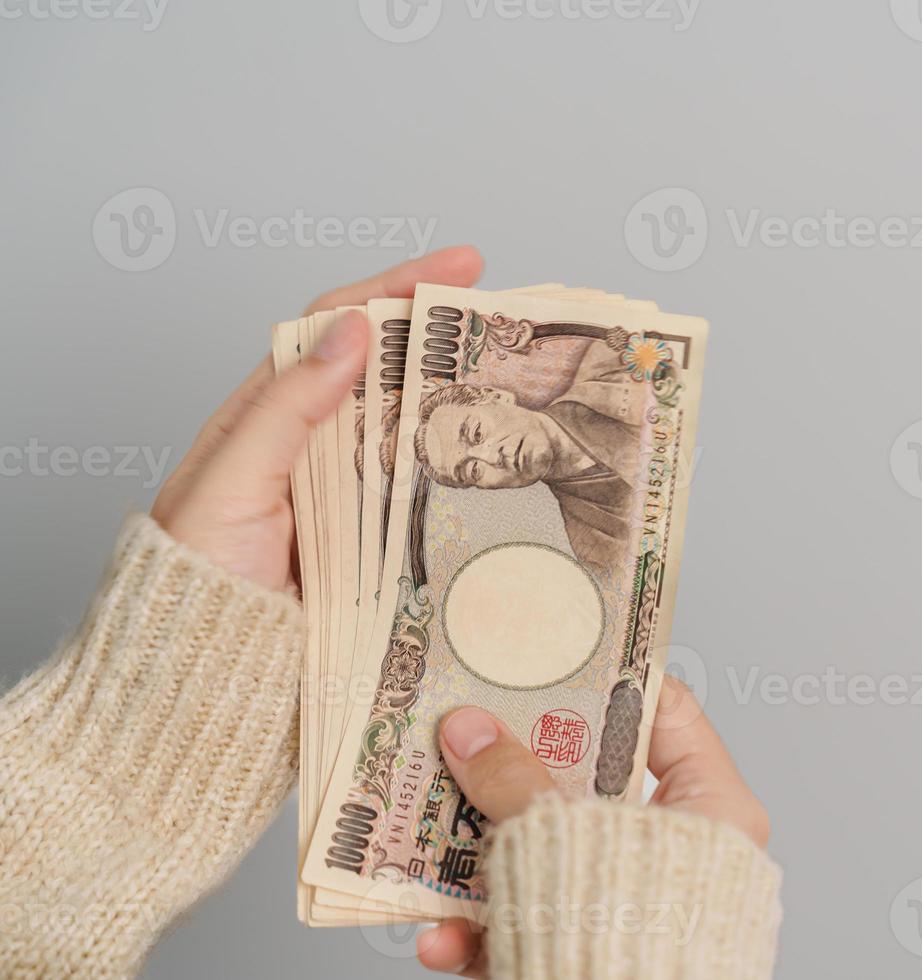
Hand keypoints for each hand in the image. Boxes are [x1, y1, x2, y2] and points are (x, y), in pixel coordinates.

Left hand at [150, 246, 483, 590]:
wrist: (199, 675)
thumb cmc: (194, 578)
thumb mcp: (233, 481)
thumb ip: (287, 409)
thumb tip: (351, 333)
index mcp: (265, 414)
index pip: (336, 328)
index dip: (396, 287)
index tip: (461, 265)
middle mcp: (309, 443)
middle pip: (384, 367)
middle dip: (442, 330)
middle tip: (507, 311)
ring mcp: (344, 490)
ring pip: (409, 422)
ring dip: (459, 391)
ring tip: (517, 367)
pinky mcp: (373, 539)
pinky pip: (422, 486)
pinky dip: (458, 459)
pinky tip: (495, 449)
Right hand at [416, 677, 769, 976]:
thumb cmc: (637, 943)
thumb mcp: (568, 840)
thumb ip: (515, 781)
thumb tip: (465, 728)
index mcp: (713, 810)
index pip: (666, 715)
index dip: (607, 680)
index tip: (546, 653)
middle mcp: (679, 856)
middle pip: (587, 787)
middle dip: (514, 768)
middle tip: (464, 729)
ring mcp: (632, 909)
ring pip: (547, 860)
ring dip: (476, 858)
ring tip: (423, 834)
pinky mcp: (589, 955)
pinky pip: (530, 930)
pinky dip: (479, 937)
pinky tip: (440, 941)